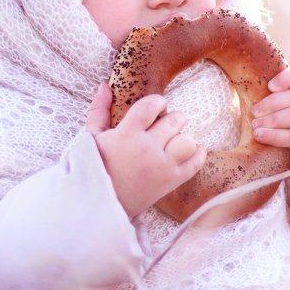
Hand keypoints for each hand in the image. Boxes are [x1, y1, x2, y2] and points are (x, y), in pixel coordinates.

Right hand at [86, 83, 206, 217]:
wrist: (101, 204)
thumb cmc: (95, 168)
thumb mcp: (91, 138)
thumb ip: (98, 110)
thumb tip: (105, 85)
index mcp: (127, 135)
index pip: (152, 105)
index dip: (158, 102)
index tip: (155, 108)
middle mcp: (147, 149)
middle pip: (175, 121)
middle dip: (172, 118)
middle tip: (164, 126)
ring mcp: (161, 166)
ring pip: (188, 141)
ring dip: (183, 137)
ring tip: (173, 140)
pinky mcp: (171, 182)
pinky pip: (195, 163)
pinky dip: (197, 154)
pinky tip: (189, 150)